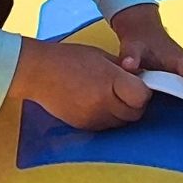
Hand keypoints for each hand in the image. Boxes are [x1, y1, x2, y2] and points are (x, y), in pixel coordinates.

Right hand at [9, 38, 151, 129]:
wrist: (38, 72)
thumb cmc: (68, 58)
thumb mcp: (101, 56)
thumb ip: (123, 70)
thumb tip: (140, 80)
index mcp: (109, 81)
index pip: (142, 96)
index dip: (144, 91)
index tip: (140, 84)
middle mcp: (103, 103)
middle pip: (134, 113)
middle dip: (135, 103)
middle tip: (128, 91)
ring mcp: (93, 118)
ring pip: (121, 123)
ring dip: (122, 112)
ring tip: (111, 96)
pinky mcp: (84, 126)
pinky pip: (106, 126)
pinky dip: (107, 117)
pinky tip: (98, 103)